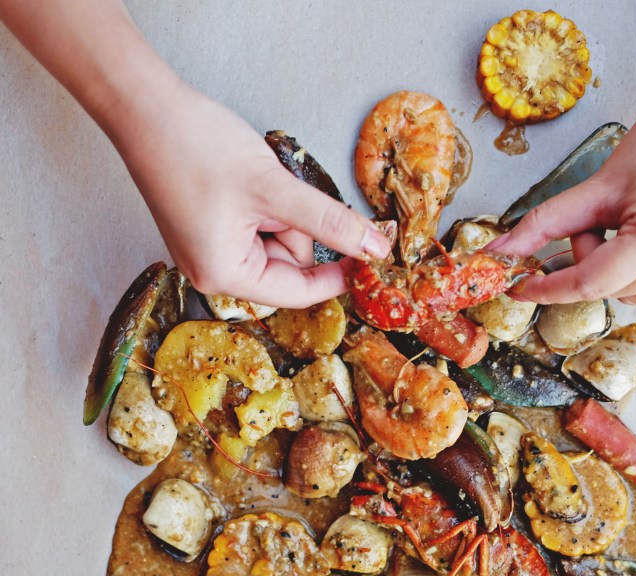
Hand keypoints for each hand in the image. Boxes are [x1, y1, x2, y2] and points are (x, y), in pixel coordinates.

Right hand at [112, 81, 388, 307]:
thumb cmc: (196, 146)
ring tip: (253, 183)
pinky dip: (266, 207)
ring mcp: (209, 253)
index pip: (300, 292)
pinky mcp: (210, 232)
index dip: (338, 273)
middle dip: (296, 228)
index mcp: (225, 275)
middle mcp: (214, 273)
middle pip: (289, 267)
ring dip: (282, 214)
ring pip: (277, 244)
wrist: (144, 107)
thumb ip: (331, 222)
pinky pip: (259, 230)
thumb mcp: (276, 189)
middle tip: (277, 193)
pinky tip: (245, 183)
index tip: (368, 251)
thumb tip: (376, 247)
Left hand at [488, 10, 635, 306]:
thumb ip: (544, 225)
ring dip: (620, 272)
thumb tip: (498, 254)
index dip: (550, 288)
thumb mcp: (598, 185)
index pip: (590, 282)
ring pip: (635, 296)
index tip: (520, 288)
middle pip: (610, 290)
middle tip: (603, 223)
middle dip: (591, 263)